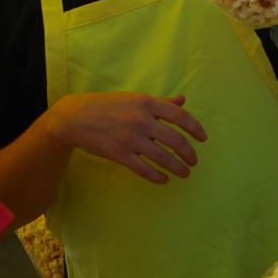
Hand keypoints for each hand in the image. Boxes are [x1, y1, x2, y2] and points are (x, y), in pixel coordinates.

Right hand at [49, 92, 207, 183]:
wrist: (74, 117)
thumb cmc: (108, 105)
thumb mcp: (135, 98)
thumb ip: (161, 102)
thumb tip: (183, 100)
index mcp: (148, 103)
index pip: (181, 116)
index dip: (196, 129)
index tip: (203, 139)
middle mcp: (141, 120)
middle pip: (176, 140)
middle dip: (189, 154)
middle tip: (193, 161)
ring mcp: (130, 138)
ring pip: (163, 158)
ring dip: (178, 168)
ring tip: (185, 173)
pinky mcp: (119, 154)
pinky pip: (144, 169)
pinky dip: (157, 176)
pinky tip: (164, 179)